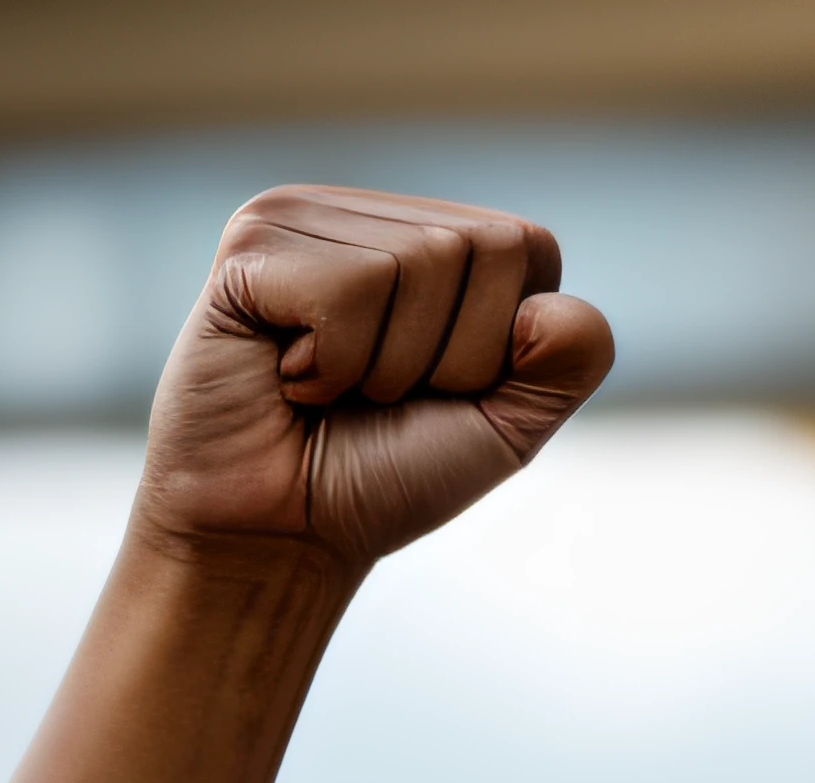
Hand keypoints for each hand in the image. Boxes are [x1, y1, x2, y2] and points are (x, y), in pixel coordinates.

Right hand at [131, 186, 614, 569]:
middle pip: (473, 249)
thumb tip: (558, 310)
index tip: (434, 389)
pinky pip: (344, 291)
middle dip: (442, 360)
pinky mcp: (248, 245)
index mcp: (434, 237)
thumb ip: (566, 363)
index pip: (527, 248)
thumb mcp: (505, 426)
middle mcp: (369, 213)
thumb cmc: (384, 476)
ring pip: (412, 264)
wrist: (281, 536)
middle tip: (371, 395)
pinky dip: (329, 366)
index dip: (497, 348)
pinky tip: (285, 378)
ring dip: (380, 367)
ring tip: (326, 389)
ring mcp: (301, 216)